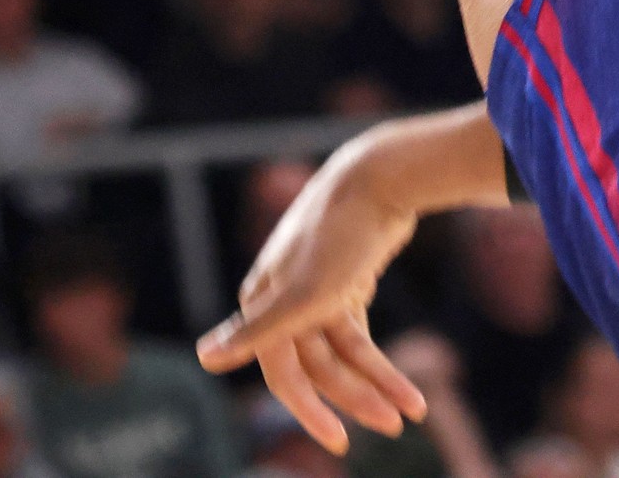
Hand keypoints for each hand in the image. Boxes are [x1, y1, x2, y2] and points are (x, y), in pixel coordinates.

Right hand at [196, 159, 433, 452]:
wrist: (379, 177)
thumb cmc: (338, 234)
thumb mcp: (303, 291)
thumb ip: (256, 331)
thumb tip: (204, 358)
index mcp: (262, 303)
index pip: (283, 373)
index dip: (309, 410)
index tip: (340, 441)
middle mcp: (282, 302)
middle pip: (320, 367)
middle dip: (358, 396)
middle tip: (395, 425)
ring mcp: (314, 295)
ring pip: (345, 354)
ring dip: (378, 382)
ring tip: (414, 411)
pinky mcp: (344, 286)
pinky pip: (358, 337)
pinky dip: (380, 362)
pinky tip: (406, 388)